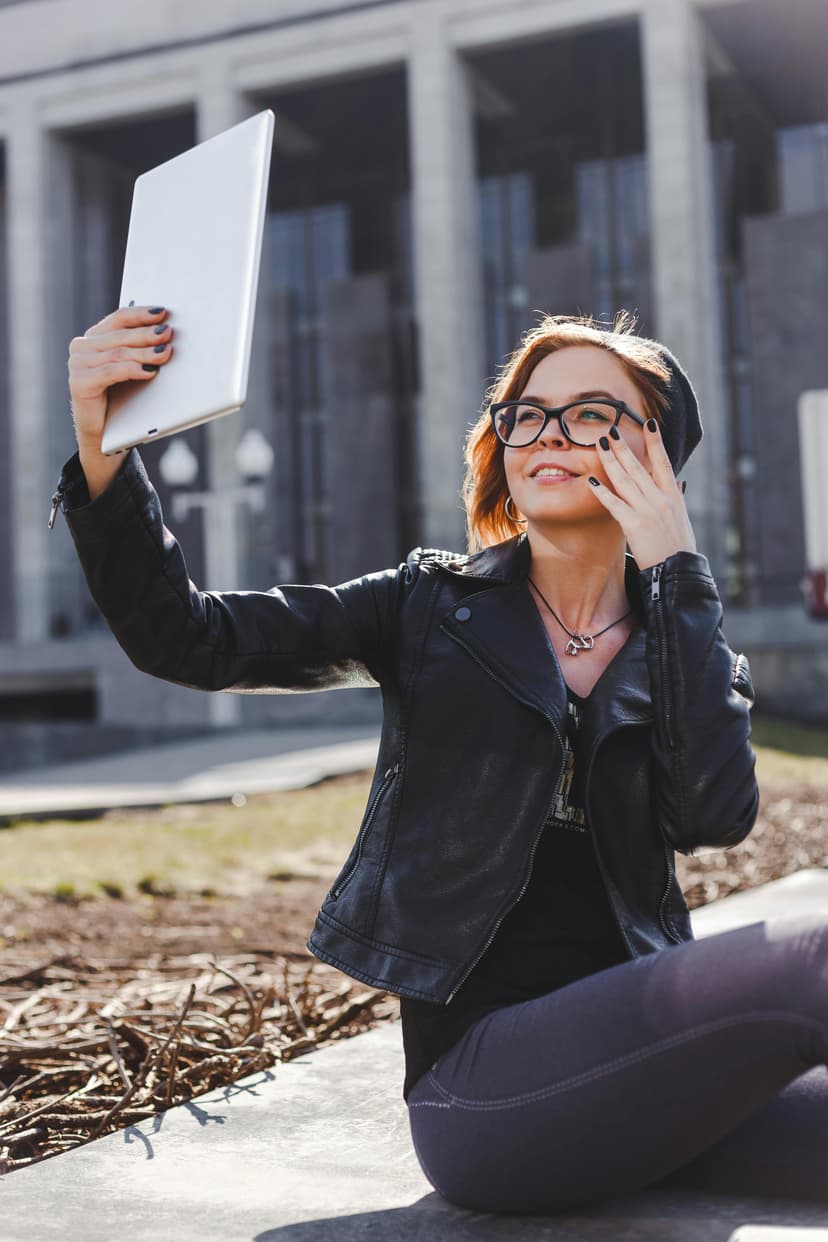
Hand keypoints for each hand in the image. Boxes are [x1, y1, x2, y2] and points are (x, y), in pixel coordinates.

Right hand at [67, 305, 172, 451]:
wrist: (104, 434)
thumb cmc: (120, 398)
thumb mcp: (131, 368)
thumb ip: (139, 349)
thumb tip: (167, 334)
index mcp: (94, 338)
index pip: (119, 318)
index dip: (141, 314)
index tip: (163, 312)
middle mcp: (82, 347)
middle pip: (121, 335)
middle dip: (147, 334)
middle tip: (168, 334)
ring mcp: (78, 364)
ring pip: (118, 353)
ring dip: (145, 353)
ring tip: (165, 353)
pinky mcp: (79, 382)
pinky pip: (111, 372)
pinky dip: (133, 370)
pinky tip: (150, 371)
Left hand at [587, 420, 696, 569]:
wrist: (678, 570)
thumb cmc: (679, 546)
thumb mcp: (682, 518)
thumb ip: (676, 499)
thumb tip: (679, 484)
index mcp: (674, 494)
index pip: (663, 461)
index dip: (655, 442)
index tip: (649, 423)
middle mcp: (660, 498)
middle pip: (638, 466)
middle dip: (623, 446)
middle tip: (611, 429)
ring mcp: (646, 510)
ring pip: (624, 480)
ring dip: (610, 460)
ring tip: (599, 444)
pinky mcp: (634, 525)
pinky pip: (614, 504)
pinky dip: (602, 492)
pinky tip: (591, 480)